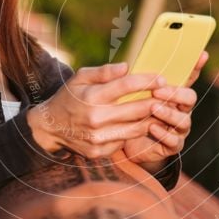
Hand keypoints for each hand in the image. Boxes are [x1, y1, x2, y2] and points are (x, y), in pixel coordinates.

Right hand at [26, 62, 164, 159]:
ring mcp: (98, 138)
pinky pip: (125, 140)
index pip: (125, 86)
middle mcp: (96, 119)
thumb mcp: (80, 77)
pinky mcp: (100, 151)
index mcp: (91, 97)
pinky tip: (143, 124)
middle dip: (156, 101)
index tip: (161, 78)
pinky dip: (135, 132)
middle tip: (168, 95)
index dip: (146, 81)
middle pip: (136, 110)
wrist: (50, 128)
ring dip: (151, 118)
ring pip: (136, 128)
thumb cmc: (69, 97)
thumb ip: (104, 72)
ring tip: (161, 109)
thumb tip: (127, 67)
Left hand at [122, 50, 207, 168]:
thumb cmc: (134, 114)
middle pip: (190, 98)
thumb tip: (126, 65)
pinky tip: (152, 127)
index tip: (201, 54)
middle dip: (175, 93)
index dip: (196, 66)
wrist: (131, 143)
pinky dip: (163, 134)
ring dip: (168, 113)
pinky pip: (174, 141)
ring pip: (183, 120)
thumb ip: (137, 83)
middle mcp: (181, 110)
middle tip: (157, 91)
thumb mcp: (135, 96)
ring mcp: (179, 128)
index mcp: (174, 94)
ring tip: (153, 108)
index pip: (189, 78)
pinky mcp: (173, 145)